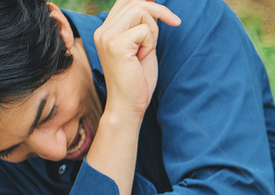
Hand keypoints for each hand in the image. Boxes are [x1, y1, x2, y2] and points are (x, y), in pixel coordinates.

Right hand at [93, 0, 180, 119]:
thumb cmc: (138, 80)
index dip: (147, 2)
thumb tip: (153, 4)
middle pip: (134, 2)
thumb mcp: (143, 46)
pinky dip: (150, 43)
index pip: (125, 1)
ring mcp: (107, 36)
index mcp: (107, 30)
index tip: (167, 14)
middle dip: (158, 11)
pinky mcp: (116, 45)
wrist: (129, 105)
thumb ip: (144, 25)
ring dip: (153, 29)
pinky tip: (143, 57)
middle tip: (172, 26)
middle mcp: (103, 30)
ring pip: (140, 11)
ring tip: (148, 49)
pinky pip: (144, 30)